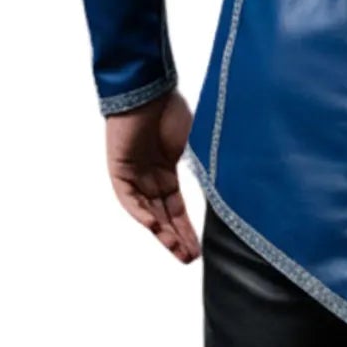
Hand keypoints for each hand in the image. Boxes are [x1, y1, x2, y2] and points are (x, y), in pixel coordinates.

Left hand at [105, 90, 200, 262]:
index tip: (200, 248)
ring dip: (162, 232)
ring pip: (148, 213)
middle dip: (178, 238)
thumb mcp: (195, 142)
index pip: (177, 207)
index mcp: (168, 170)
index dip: (188, 229)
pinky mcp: (120, 170)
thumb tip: (226, 185)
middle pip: (164, 216)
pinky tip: (156, 226)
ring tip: (178, 251)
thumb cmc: (171, 109)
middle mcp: (151, 178)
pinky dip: (141, 213)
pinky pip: (129, 199)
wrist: (148, 88)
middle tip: (191, 258)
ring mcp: (135, 175)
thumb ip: (203, 164)